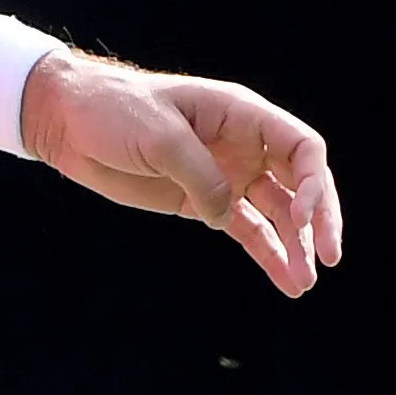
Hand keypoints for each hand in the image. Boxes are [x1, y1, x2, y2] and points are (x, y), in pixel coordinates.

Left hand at [20, 50, 341, 296]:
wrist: (66, 121)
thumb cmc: (113, 110)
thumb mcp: (159, 136)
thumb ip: (201, 175)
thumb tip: (226, 215)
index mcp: (240, 115)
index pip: (301, 146)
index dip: (314, 182)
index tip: (306, 216)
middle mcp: (242, 145)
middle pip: (300, 184)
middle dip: (319, 221)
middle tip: (330, 258)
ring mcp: (225, 174)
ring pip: (277, 213)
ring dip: (295, 247)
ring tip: (304, 284)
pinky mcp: (201, 201)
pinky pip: (246, 229)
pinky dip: (267, 253)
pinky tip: (285, 280)